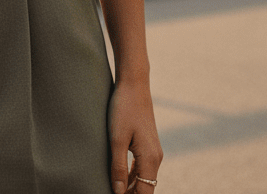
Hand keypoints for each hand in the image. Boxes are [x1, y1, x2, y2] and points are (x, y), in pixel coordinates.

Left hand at [108, 76, 162, 193]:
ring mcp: (153, 150)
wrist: (134, 84)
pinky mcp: (148, 143)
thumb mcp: (116, 139)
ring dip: (131, 186)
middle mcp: (155, 157)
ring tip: (114, 189)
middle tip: (111, 192)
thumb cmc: (123, 109)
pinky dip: (132, 175)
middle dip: (130, 193)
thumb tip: (118, 193)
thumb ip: (118, 167)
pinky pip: (142, 167)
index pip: (144, 192)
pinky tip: (120, 177)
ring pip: (144, 178)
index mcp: (150, 159)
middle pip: (145, 187)